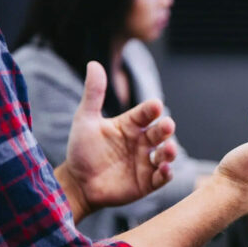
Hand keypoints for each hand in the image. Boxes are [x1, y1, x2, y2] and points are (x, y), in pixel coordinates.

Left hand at [55, 62, 176, 221]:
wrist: (77, 183)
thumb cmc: (82, 150)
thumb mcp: (85, 120)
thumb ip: (94, 94)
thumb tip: (94, 63)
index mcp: (131, 125)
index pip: (145, 114)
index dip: (151, 109)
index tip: (155, 105)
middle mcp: (142, 142)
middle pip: (159, 133)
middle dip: (165, 129)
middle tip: (167, 125)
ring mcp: (146, 162)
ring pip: (165, 154)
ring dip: (170, 151)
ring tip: (169, 149)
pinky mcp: (147, 182)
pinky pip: (162, 177)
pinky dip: (166, 173)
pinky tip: (164, 169)